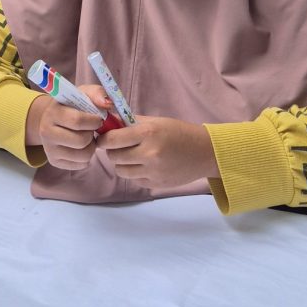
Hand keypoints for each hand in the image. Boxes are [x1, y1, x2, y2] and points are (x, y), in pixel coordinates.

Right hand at [29, 84, 111, 169]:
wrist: (52, 118)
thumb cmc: (72, 105)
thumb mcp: (83, 93)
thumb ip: (98, 93)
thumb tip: (108, 104)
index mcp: (53, 112)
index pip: (77, 121)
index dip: (94, 121)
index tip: (98, 119)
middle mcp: (46, 131)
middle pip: (81, 141)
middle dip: (92, 135)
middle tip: (91, 129)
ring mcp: (49, 149)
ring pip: (83, 155)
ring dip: (91, 147)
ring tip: (87, 138)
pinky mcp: (54, 161)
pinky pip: (81, 165)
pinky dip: (87, 157)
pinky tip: (82, 147)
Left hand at [97, 117, 219, 188]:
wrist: (204, 153)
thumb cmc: (179, 132)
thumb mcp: (156, 121)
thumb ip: (131, 122)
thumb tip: (108, 121)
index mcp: (148, 133)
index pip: (112, 139)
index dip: (103, 139)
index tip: (102, 138)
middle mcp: (149, 153)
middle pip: (114, 156)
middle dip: (111, 151)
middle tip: (117, 146)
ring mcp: (153, 172)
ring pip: (121, 171)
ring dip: (121, 163)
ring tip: (130, 156)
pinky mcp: (156, 185)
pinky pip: (134, 180)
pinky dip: (134, 173)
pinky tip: (144, 165)